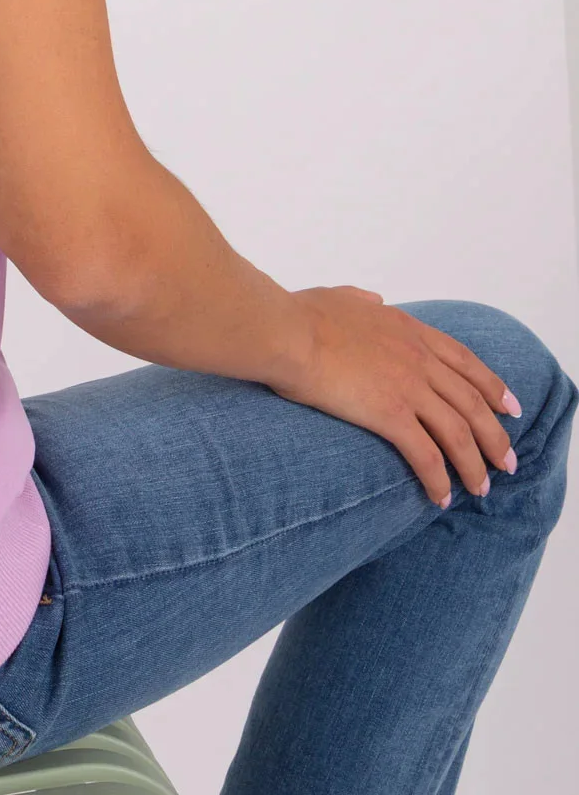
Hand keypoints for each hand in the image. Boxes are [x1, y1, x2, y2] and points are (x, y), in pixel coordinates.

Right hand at [266, 285, 518, 506]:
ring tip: (482, 489)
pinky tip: (441, 497)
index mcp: (408, 329)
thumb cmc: (300, 314)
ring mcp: (408, 386)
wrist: (285, 331)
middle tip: (507, 460)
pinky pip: (425, 455)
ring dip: (475, 465)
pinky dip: (438, 479)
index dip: (492, 386)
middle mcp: (418, 358)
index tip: (510, 406)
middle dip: (495, 435)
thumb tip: (374, 300)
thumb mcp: (340, 296)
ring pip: (459, 432)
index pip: (464, 361)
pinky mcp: (390, 414)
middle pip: (473, 402)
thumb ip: (362, 300)